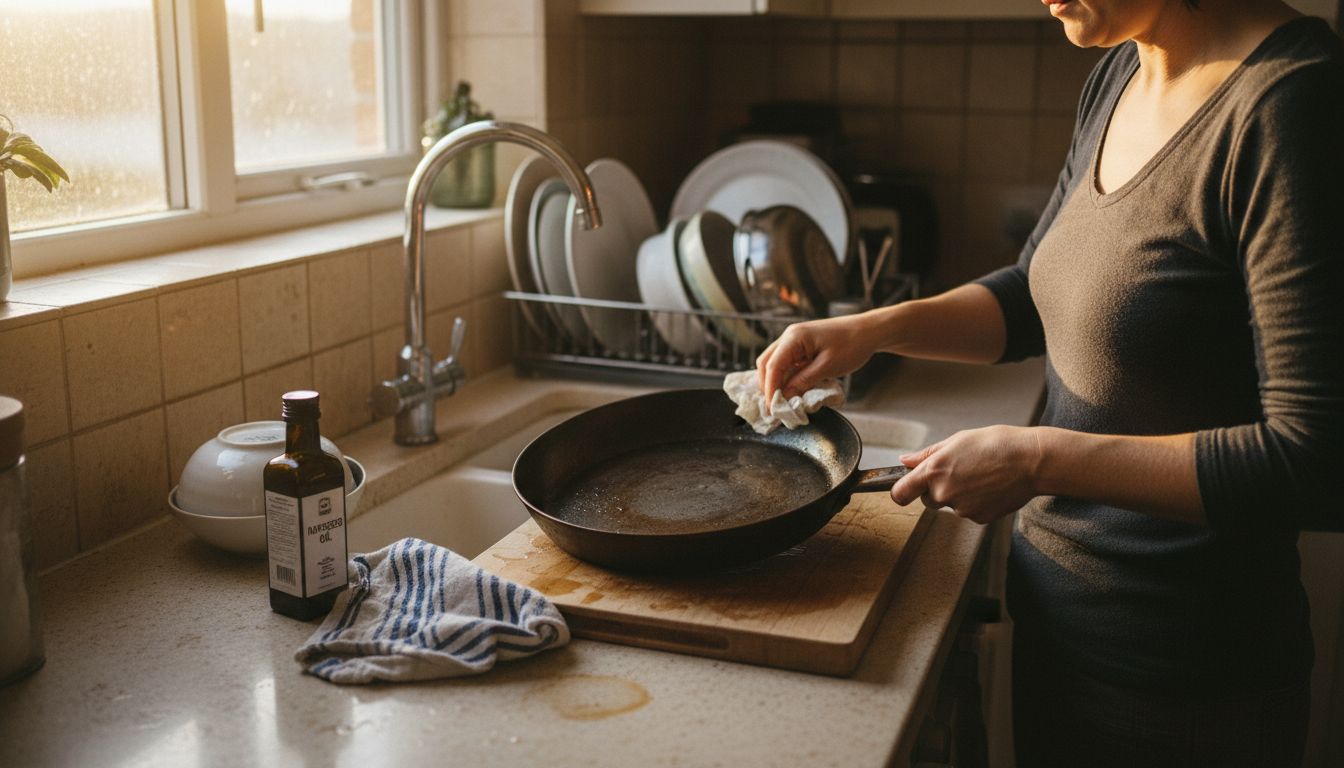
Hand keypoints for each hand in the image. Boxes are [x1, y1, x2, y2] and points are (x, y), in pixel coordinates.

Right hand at [756, 314, 880, 401]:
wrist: (869, 331)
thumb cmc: (852, 345)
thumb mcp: (828, 367)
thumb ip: (803, 381)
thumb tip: (784, 397)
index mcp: (794, 337)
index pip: (772, 366)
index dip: (769, 389)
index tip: (771, 409)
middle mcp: (789, 336)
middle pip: (766, 363)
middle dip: (767, 386)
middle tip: (773, 408)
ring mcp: (794, 340)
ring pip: (774, 363)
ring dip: (775, 382)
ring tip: (781, 402)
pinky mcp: (801, 346)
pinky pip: (786, 363)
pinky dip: (784, 377)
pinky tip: (790, 390)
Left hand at [890, 425, 1043, 523]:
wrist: (1031, 461)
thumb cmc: (996, 444)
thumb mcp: (958, 440)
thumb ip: (927, 455)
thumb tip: (905, 461)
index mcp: (934, 470)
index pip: (900, 493)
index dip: (900, 492)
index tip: (904, 490)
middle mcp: (944, 493)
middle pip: (927, 499)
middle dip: (937, 489)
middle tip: (960, 471)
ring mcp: (961, 509)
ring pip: (950, 505)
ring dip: (959, 495)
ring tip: (981, 476)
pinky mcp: (978, 518)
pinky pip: (968, 512)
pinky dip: (976, 502)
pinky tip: (991, 487)